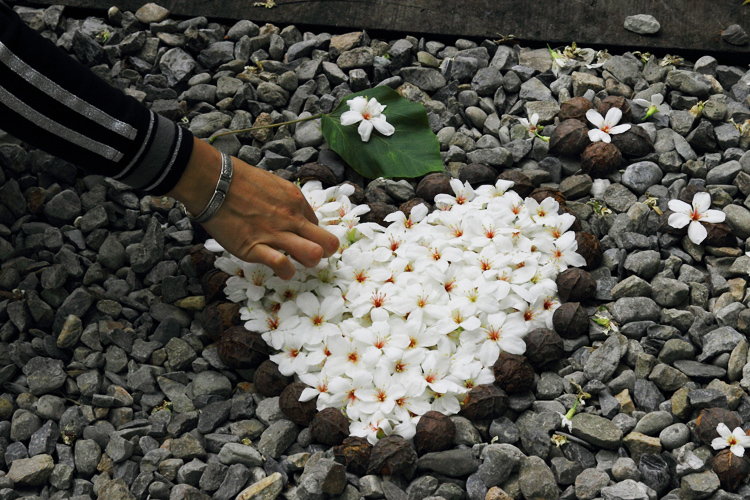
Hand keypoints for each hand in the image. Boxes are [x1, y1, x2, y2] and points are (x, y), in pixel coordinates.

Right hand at [168, 138, 338, 278]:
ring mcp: (275, 234)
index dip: (311, 235)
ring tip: (296, 262)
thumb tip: (294, 214)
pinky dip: (286, 272)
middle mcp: (291, 218)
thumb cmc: (238, 181)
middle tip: (310, 256)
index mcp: (296, 201)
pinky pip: (281, 265)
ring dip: (308, 262)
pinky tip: (282, 270)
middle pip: (326, 242)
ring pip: (312, 254)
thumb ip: (286, 201)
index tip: (300, 238)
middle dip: (324, 252)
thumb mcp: (272, 184)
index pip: (316, 226)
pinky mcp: (256, 248)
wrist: (213, 182)